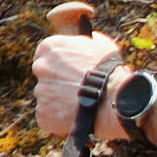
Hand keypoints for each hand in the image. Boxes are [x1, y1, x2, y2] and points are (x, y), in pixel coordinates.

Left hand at [29, 17, 130, 146]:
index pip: (44, 55)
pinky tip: (74, 117)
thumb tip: (91, 38)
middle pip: (44, 76)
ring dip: (58, 101)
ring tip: (80, 105)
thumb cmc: (110, 71)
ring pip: (46, 97)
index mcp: (49, 47)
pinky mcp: (43, 113)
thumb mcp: (102, 45)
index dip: (58, 65)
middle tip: (75, 90)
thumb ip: (89, 40)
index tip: (67, 72)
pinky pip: (47, 116)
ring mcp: (40, 91)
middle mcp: (40, 67)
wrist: (116, 99)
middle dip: (56, 82)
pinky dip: (58, 118)